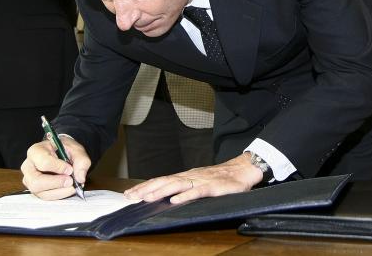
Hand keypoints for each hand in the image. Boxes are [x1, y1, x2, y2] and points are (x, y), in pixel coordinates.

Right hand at [21, 137, 91, 200]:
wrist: (60, 153)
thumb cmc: (65, 149)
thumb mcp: (76, 149)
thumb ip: (81, 161)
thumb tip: (80, 178)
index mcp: (36, 151)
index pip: (43, 163)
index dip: (58, 168)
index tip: (70, 169)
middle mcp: (28, 167)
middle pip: (36, 181)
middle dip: (56, 183)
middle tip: (70, 181)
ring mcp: (30, 180)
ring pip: (40, 192)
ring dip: (59, 191)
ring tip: (72, 185)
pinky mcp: (36, 189)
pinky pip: (46, 197)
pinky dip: (59, 194)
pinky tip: (68, 189)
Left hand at [124, 153, 263, 203]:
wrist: (242, 170)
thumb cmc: (221, 178)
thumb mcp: (199, 182)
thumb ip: (185, 187)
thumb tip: (166, 195)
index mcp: (185, 176)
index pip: (161, 180)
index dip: (145, 186)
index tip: (130, 193)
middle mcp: (189, 176)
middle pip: (164, 181)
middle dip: (146, 189)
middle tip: (130, 196)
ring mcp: (200, 181)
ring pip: (177, 185)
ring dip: (160, 191)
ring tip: (147, 197)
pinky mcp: (212, 187)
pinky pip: (197, 191)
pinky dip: (185, 195)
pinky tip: (175, 200)